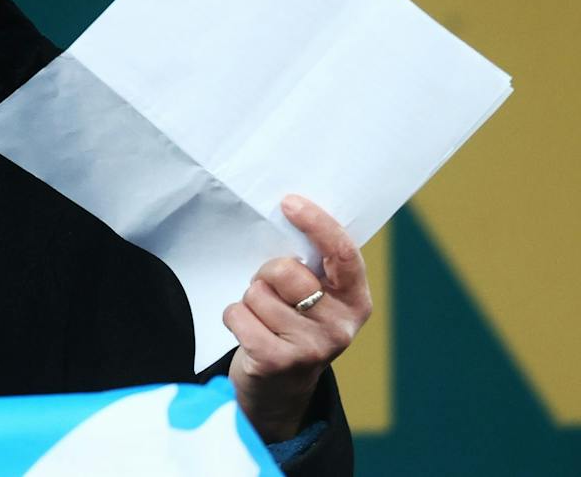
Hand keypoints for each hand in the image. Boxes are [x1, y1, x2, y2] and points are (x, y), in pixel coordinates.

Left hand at [223, 195, 373, 442]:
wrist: (281, 388)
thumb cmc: (294, 325)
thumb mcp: (316, 299)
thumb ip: (313, 267)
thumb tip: (289, 212)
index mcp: (356, 301)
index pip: (343, 254)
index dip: (317, 223)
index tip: (290, 202)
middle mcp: (340, 326)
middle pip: (286, 270)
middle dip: (266, 273)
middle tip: (270, 289)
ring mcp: (312, 347)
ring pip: (257, 293)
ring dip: (250, 299)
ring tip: (263, 317)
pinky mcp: (278, 362)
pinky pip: (238, 314)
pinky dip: (234, 317)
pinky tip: (248, 331)